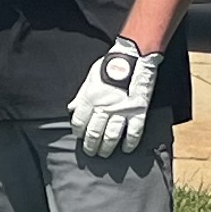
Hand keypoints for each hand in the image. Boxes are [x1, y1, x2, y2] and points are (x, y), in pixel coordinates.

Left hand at [68, 38, 160, 161]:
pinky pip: (133, 132)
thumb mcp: (90, 77)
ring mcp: (122, 111)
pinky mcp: (138, 112)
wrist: (133, 57)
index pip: (79, 122)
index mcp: (90, 98)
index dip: (78, 132)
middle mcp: (104, 107)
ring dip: (106, 148)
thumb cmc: (110, 65)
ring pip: (111, 136)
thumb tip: (72, 109)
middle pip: (94, 133)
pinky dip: (129, 143)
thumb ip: (81, 95)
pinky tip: (126, 149)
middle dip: (90, 145)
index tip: (79, 136)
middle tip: (90, 152)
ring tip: (103, 154)